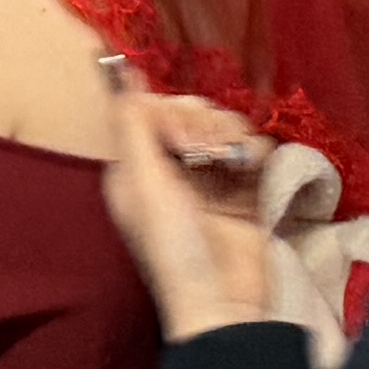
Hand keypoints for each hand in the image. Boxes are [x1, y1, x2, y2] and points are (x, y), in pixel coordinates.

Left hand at [91, 55, 283, 343]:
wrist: (225, 301)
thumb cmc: (175, 246)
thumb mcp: (145, 184)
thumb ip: (132, 123)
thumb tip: (114, 66)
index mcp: (135, 165)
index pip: (151, 107)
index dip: (170, 112)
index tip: (181, 139)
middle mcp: (168, 166)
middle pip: (190, 111)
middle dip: (204, 124)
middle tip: (209, 156)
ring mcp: (208, 177)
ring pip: (222, 125)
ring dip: (232, 136)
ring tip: (234, 164)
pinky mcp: (243, 189)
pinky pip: (250, 147)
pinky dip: (255, 151)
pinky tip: (253, 168)